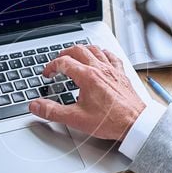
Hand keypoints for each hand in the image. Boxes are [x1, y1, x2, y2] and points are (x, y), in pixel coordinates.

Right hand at [29, 45, 145, 140]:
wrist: (135, 123)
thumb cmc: (110, 121)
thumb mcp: (76, 118)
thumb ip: (52, 111)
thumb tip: (36, 106)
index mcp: (87, 76)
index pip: (63, 62)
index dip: (51, 66)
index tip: (47, 74)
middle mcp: (100, 69)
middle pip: (78, 50)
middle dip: (64, 53)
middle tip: (58, 61)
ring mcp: (112, 70)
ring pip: (95, 49)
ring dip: (82, 50)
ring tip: (75, 55)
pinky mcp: (121, 74)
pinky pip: (111, 56)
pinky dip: (102, 53)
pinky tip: (101, 56)